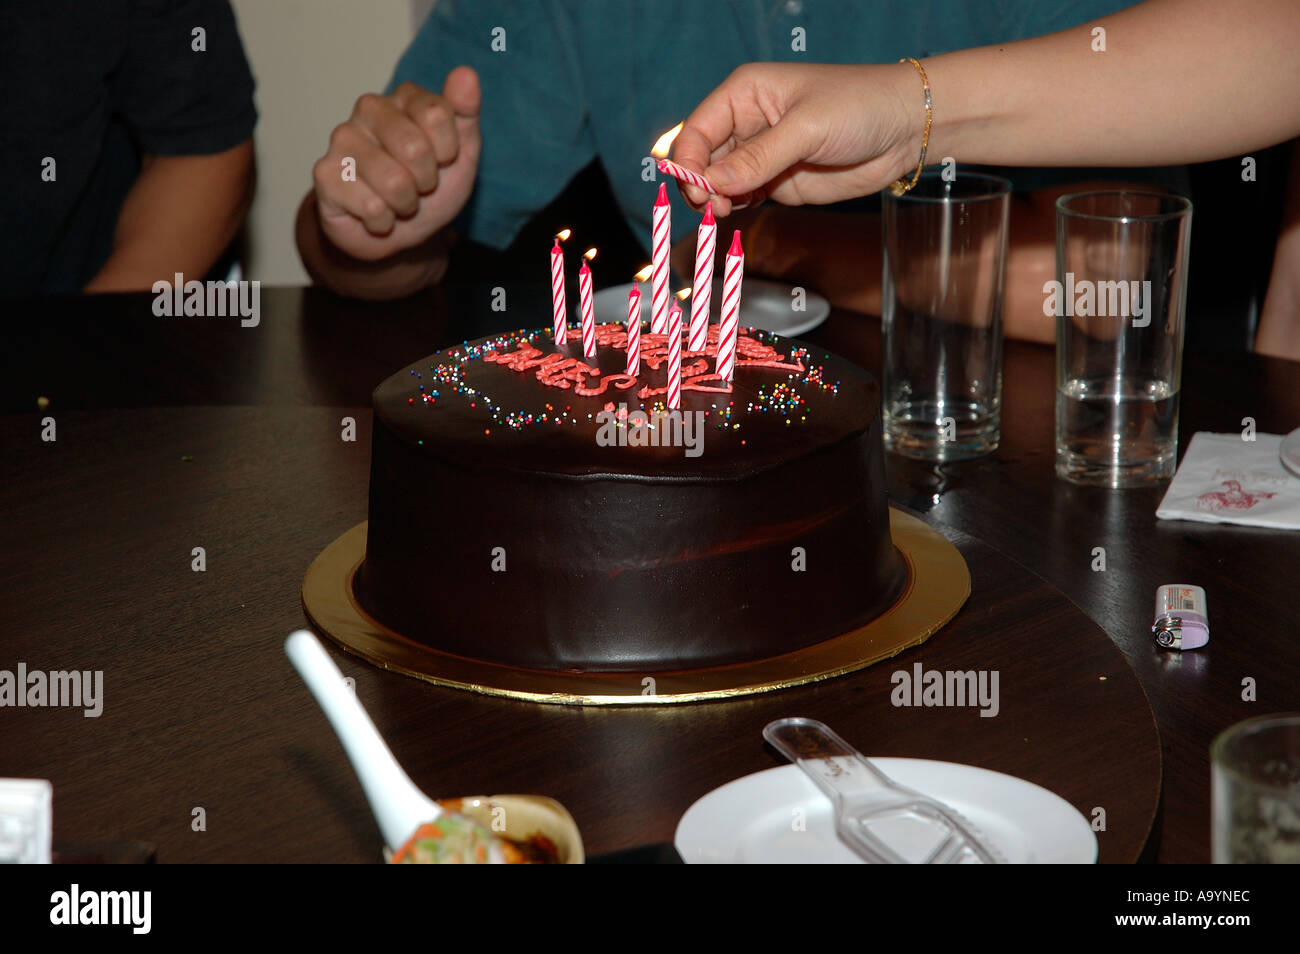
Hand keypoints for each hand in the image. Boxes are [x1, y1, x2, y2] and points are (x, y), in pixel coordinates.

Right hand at [312, 68, 481, 261]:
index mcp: (405, 96)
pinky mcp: (325, 174)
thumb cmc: (429, 187)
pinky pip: (372, 207)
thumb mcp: (462, 154)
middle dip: (426, 181)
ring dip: (405, 204)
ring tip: (397, 200)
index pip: (437, 114)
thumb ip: (465, 113)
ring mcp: (343, 139)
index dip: (449, 151)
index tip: (442, 160)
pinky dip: (383, 221)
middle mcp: (369, 109)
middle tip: (418, 185)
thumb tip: (466, 74)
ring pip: (394, 182)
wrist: (398, 231)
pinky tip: (375, 213)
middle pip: (415, 148)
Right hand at [671, 62, 923, 215]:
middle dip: (699, 184)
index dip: (688, 160)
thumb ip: (758, 158)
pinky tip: (737, 211)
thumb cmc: (860, 106)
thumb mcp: (806, 129)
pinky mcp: (776, 182)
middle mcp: (746, 123)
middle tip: (710, 206)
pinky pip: (742, 197)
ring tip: (724, 211)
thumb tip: (712, 183)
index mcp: (744, 93)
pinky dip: (734, 207)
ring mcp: (760, 155)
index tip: (694, 189)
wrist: (905, 129)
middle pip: (702, 158)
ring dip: (714, 200)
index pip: (698, 129)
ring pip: (718, 182)